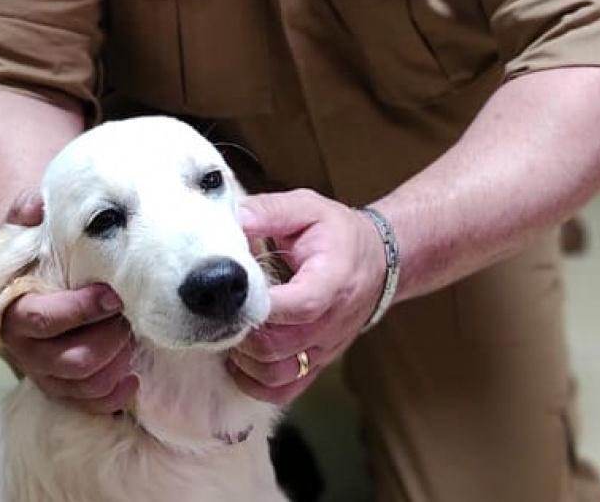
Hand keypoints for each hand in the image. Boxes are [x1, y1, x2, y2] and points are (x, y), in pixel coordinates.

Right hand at [1, 194, 137, 413]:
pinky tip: (131, 377)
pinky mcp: (61, 389)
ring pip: (83, 384)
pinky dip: (114, 395)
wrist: (34, 279)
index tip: (113, 295)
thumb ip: (27, 211)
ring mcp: (43, 372)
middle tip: (128, 318)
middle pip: (69, 359)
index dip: (81, 310)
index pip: (43, 318)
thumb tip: (33, 207)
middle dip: (108, 340)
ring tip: (131, 341)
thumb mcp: (29, 227)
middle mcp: (24, 347)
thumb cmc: (39, 253)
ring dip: (115, 365)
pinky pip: (88, 405)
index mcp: (12, 309)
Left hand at [227, 189, 384, 404]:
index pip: (298, 306)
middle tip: (221, 311)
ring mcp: (324, 348)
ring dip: (244, 360)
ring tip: (230, 332)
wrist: (378, 262)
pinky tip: (241, 360)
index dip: (259, 306)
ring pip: (277, 374)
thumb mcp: (307, 209)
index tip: (233, 291)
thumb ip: (270, 211)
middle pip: (279, 346)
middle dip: (241, 332)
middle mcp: (331, 322)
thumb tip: (231, 217)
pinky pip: (284, 390)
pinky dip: (256, 383)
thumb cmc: (337, 234)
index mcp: (332, 282)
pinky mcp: (317, 363)